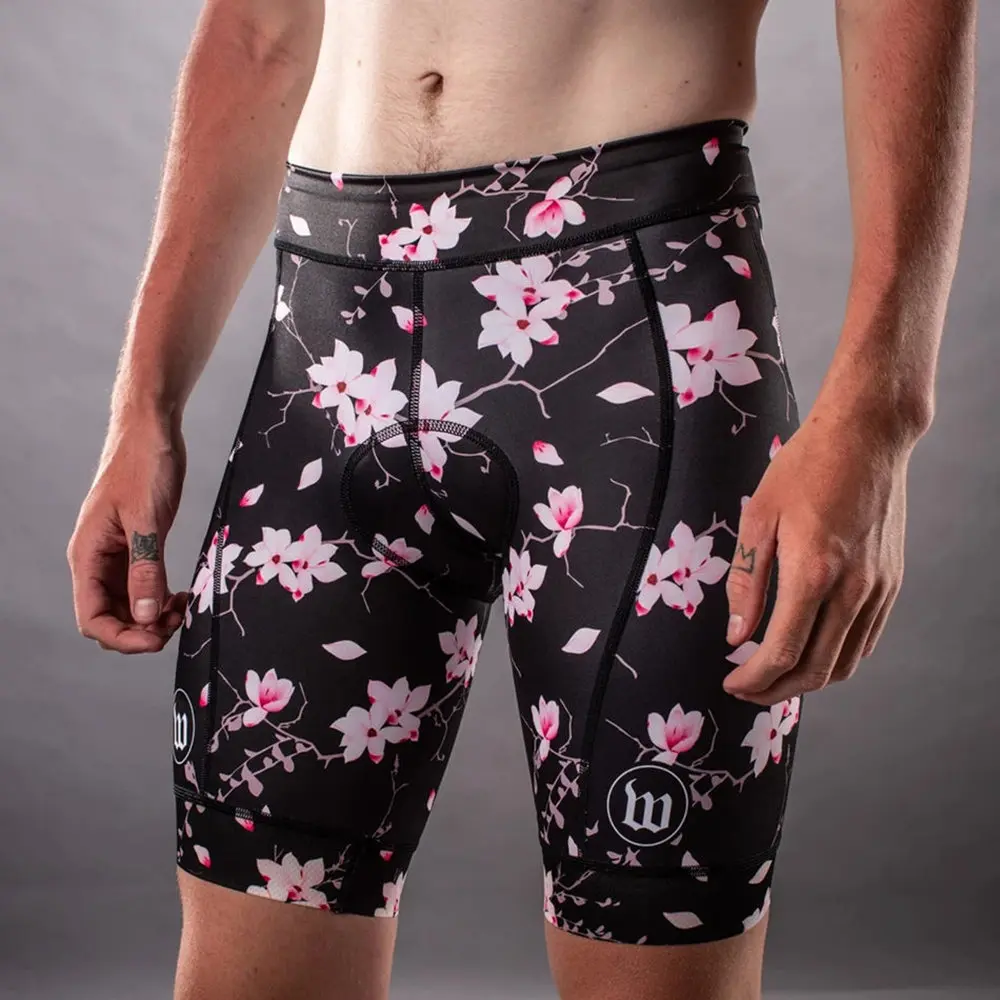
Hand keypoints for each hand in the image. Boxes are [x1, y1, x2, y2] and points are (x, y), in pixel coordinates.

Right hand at [68, 414, 188, 653]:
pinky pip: (144, 586)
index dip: (123, 638)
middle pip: (111, 617)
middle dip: (142, 630)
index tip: (158, 639)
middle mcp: (97, 561)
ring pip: (129, 605)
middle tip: (178, 621)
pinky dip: (161, 598)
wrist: (151, 430)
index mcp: (87, 555)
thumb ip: (145, 569)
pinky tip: (183, 596)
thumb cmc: (142, 464)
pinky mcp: (139, 546)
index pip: (92, 617)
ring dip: (153, 616)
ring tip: (184, 608)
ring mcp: (118, 555)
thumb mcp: (146, 519)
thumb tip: (146, 617)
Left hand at [721, 403, 910, 705]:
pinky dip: (836, 659)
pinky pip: (865, 640)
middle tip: (746, 689)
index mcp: (812, 573)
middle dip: (776, 691)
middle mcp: (852, 589)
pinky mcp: (891, 583)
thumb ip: (748, 581)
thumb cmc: (805, 468)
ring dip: (807, 681)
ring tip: (773, 677)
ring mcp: (878, 589)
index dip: (754, 679)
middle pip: (816, 670)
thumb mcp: (759, 517)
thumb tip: (737, 635)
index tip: (731, 684)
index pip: (782, 652)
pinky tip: (811, 651)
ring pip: (845, 663)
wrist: (867, 437)